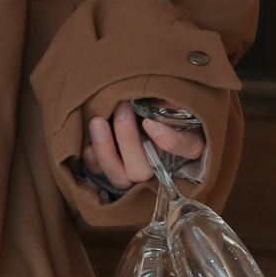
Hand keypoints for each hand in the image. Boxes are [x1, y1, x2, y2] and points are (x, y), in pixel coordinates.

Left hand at [82, 100, 203, 191]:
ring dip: (105, 151)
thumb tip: (161, 100)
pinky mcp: (113, 172)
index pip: (186, 148)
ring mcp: (134, 172)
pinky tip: (87, 144)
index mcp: (188, 144)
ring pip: (120, 177)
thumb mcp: (175, 99)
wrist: (143, 110)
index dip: (169, 140)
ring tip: (97, 121)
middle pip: (143, 170)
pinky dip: (92, 161)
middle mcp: (159, 165)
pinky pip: (100, 175)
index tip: (150, 122)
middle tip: (122, 108)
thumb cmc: (164, 102)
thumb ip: (172, 100)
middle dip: (128, 141)